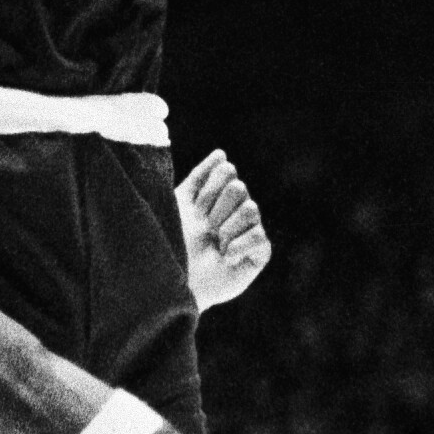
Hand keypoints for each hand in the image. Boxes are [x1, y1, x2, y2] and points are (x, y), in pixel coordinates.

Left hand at [177, 149, 271, 309]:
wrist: (175, 281)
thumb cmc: (173, 242)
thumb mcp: (179, 205)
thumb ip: (199, 178)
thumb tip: (222, 152)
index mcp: (214, 195)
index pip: (226, 171)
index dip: (211, 187)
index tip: (197, 206)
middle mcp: (234, 209)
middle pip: (239, 187)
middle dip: (217, 208)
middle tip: (206, 228)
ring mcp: (248, 230)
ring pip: (251, 209)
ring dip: (227, 228)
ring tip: (216, 244)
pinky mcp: (259, 252)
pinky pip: (260, 236)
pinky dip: (239, 245)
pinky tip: (226, 256)